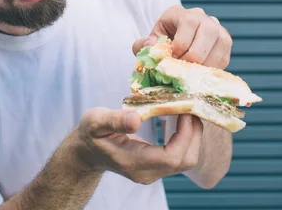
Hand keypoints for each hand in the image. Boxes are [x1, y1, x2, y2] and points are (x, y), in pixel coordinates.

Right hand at [74, 107, 202, 184]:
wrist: (87, 152)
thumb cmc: (90, 134)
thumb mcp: (94, 121)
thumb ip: (114, 120)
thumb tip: (136, 119)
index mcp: (133, 163)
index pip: (171, 156)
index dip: (184, 134)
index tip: (184, 110)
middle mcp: (147, 173)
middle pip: (185, 160)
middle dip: (194, 134)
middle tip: (190, 107)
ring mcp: (153, 172)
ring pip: (186, 159)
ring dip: (192, 134)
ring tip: (186, 110)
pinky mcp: (156, 167)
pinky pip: (179, 155)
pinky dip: (185, 137)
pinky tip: (179, 118)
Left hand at [133, 5, 232, 68]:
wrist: (176, 43)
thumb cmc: (162, 42)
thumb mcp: (150, 41)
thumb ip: (143, 45)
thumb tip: (150, 45)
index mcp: (182, 14)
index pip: (188, 24)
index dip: (179, 46)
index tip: (171, 58)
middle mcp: (203, 17)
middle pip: (208, 33)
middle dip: (193, 56)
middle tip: (182, 68)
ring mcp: (218, 29)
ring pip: (220, 45)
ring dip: (205, 64)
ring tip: (190, 72)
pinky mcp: (225, 44)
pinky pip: (224, 58)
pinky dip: (212, 69)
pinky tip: (199, 73)